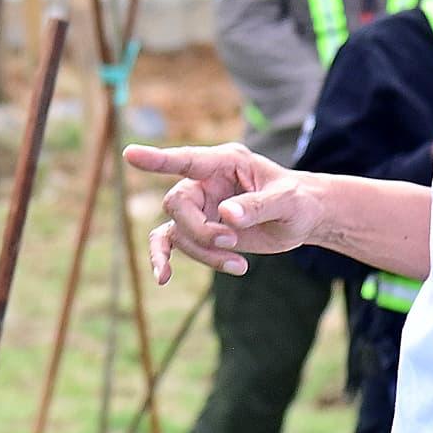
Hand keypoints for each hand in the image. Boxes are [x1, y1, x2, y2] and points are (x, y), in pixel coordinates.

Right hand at [123, 143, 326, 281]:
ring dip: (204, 253)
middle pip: (177, 204)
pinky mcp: (199, 229)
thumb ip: (257, 206)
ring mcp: (200, 206)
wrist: (302, 219)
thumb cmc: (298, 201)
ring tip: (239, 264)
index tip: (130, 154)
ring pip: (178, 230)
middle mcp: (206, 181)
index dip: (158, 159)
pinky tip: (163, 278)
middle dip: (200, 231)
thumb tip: (226, 215)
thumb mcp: (287, 202)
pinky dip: (163, 259)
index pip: (187, 160)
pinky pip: (170, 243)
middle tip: (233, 243)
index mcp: (225, 163)